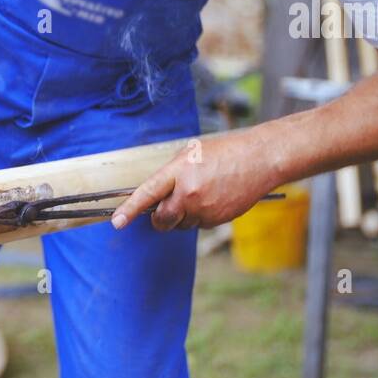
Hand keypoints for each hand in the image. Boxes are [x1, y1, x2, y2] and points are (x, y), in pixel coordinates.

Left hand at [111, 131, 281, 230]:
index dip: (130, 210)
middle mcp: (189, 193)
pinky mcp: (218, 219)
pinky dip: (201, 216)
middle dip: (160, 218)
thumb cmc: (224, 152)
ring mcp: (204, 209)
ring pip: (181, 224)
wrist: (260, 159)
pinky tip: (214, 198)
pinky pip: (200, 225)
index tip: (117, 222)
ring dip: (184, 215)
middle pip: (162, 220)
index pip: (148, 194)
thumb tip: (157, 194)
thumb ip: (171, 174)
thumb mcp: (190, 154)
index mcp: (178, 172)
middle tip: (166, 208)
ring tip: (201, 193)